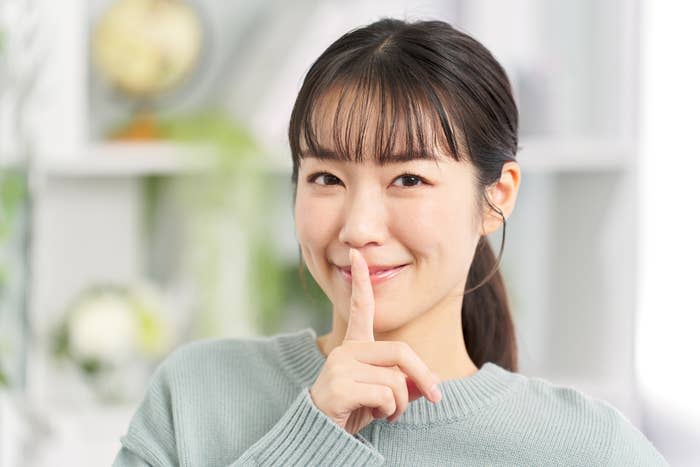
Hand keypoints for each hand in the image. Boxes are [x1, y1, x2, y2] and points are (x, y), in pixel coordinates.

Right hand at [309, 248, 441, 434]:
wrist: (322, 434)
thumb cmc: (354, 410)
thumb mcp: (384, 393)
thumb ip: (405, 382)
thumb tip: (434, 381)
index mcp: (354, 346)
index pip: (360, 308)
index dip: (361, 282)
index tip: (357, 255)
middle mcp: (345, 350)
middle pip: (400, 352)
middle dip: (424, 377)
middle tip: (435, 397)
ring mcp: (340, 366)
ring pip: (396, 380)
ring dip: (402, 404)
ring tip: (388, 413)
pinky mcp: (340, 386)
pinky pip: (384, 395)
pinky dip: (389, 411)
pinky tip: (374, 416)